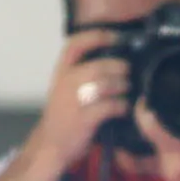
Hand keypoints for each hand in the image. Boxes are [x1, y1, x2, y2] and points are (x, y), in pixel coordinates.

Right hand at [24, 29, 130, 173]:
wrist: (51, 144)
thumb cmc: (64, 115)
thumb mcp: (65, 88)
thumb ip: (83, 74)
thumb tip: (113, 60)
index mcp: (61, 72)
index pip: (75, 44)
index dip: (97, 36)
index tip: (116, 36)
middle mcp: (65, 83)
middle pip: (98, 66)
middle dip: (118, 67)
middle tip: (128, 71)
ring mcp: (74, 101)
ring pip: (106, 85)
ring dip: (122, 86)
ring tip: (127, 89)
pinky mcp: (85, 118)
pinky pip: (110, 106)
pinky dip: (121, 106)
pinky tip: (124, 108)